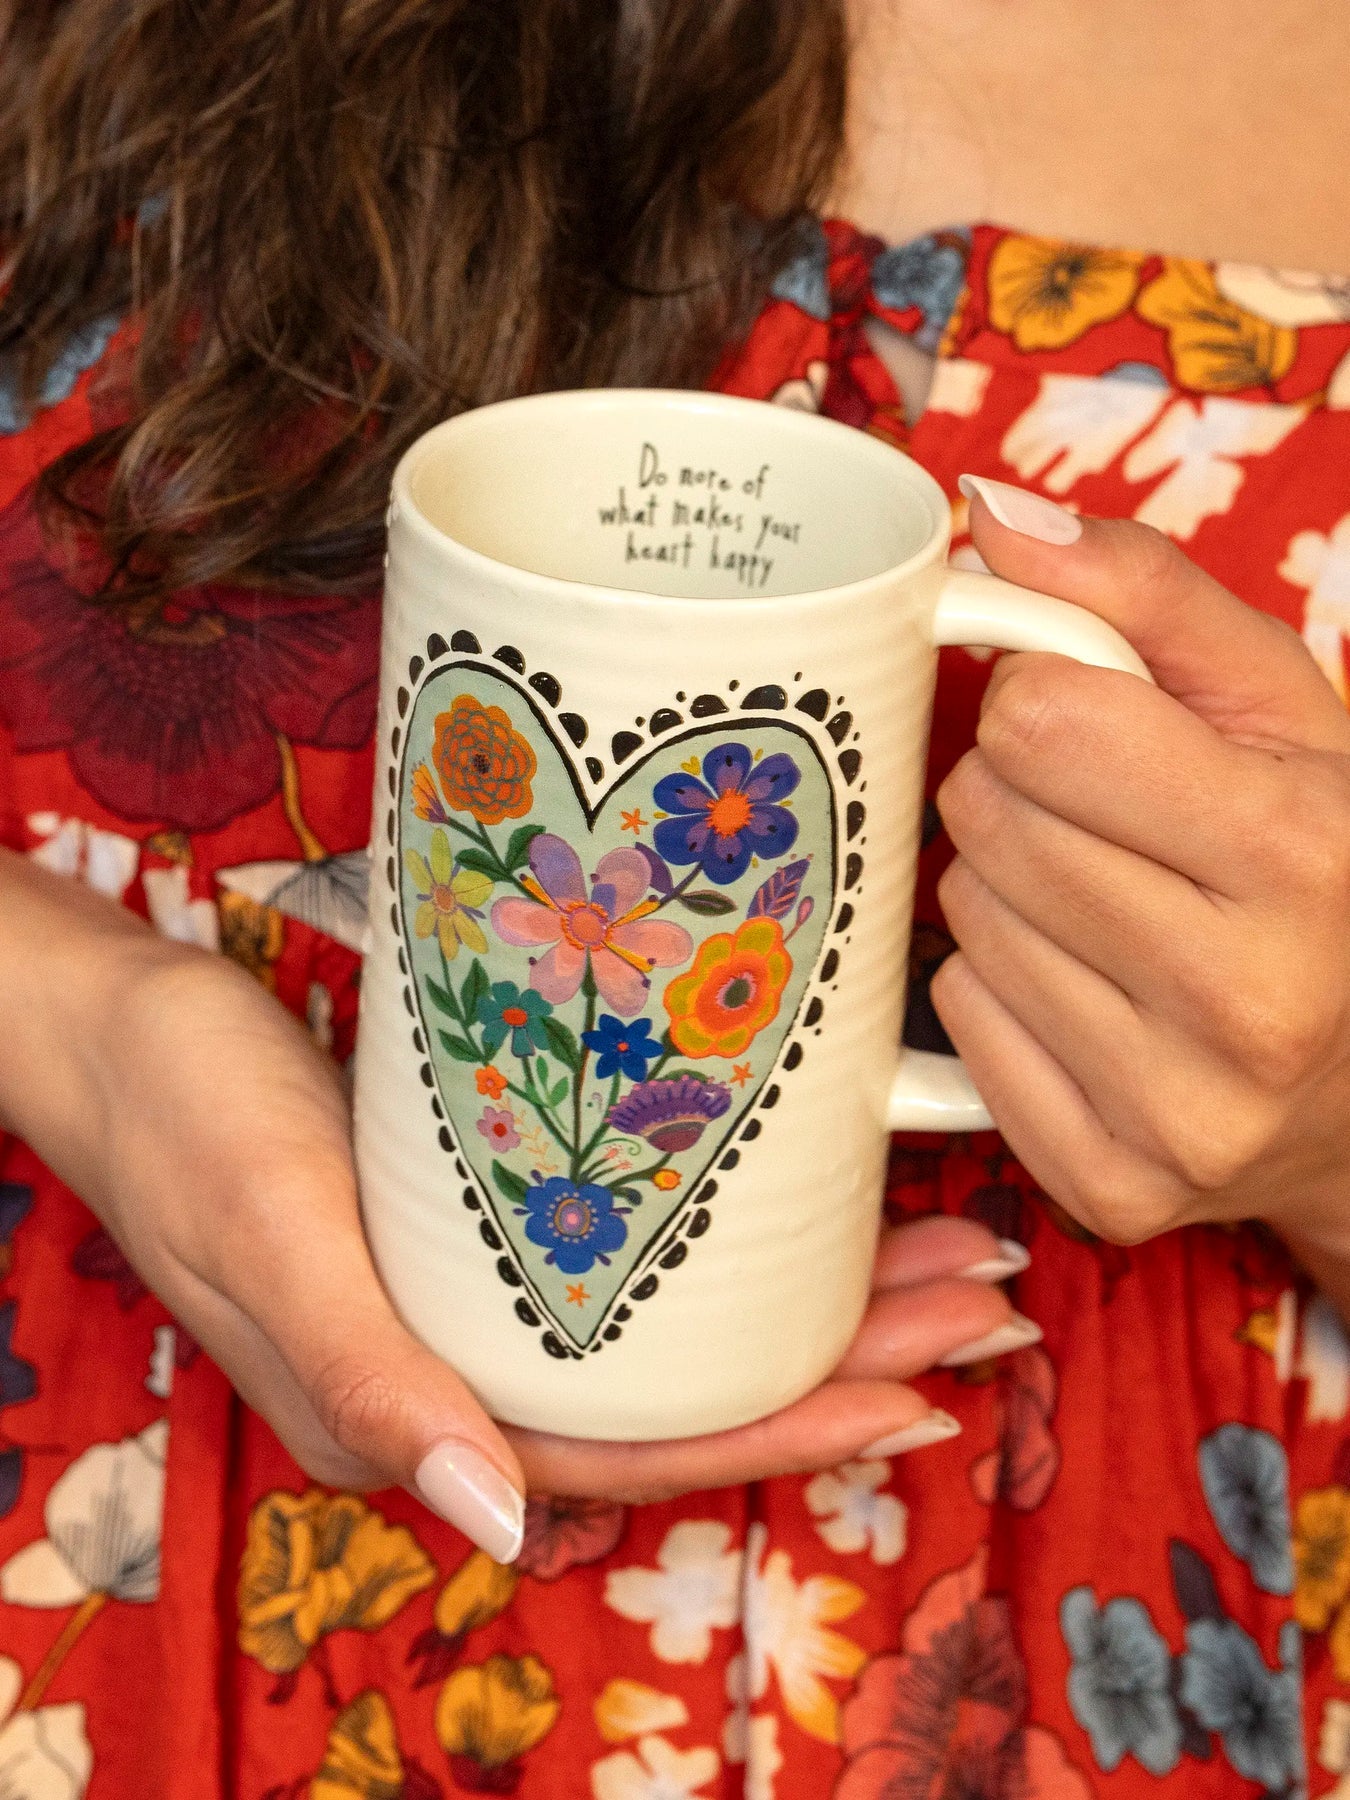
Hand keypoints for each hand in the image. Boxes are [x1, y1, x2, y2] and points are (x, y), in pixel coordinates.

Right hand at [1, 852, 1031, 1556]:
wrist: (123, 1032)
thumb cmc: (185, 1122)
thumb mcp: (271, 1234)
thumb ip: (372, 1378)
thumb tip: (499, 1520)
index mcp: (423, 1414)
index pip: (646, 1452)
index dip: (794, 1431)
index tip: (926, 1389)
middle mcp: (469, 1374)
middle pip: (692, 1395)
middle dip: (848, 1357)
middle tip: (983, 1297)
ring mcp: (482, 1301)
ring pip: (681, 1329)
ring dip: (814, 1297)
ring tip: (942, 1254)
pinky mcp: (484, 1224)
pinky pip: (635, 1260)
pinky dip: (734, 1241)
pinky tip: (802, 1200)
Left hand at [933, 480, 1349, 1256]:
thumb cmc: (1321, 867)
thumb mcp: (1280, 710)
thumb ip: (1142, 595)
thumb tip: (987, 514)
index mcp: (1299, 855)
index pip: (1041, 722)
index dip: (1048, 702)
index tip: (1098, 727)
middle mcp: (1245, 1000)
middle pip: (988, 817)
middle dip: (1026, 793)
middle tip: (1112, 823)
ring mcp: (1175, 1112)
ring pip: (964, 919)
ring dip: (1012, 888)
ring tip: (1113, 908)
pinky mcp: (1107, 1184)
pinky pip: (959, 1020)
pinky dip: (1002, 988)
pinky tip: (1090, 993)